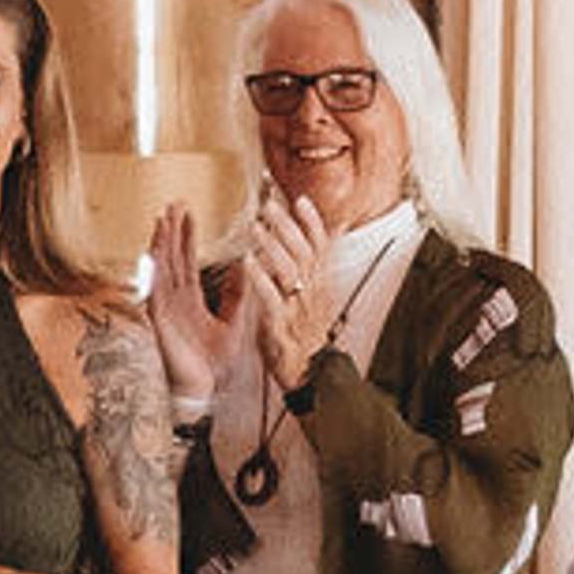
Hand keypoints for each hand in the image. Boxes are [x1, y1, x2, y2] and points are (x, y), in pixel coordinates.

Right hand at [146, 201, 224, 415]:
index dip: (187, 239)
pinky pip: (156, 285)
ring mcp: (165, 309)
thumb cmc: (216, 367)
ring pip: (162, 267)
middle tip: (173, 204)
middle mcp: (175, 302)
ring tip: (164, 215)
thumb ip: (238, 295)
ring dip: (163, 241)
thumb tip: (244, 266)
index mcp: (191, 303)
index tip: (188, 214)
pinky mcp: (160, 317)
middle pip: (172, 259)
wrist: (205, 393)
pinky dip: (156, 265)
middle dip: (172, 231)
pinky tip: (157, 246)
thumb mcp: (236, 323)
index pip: (188, 263)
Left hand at [236, 189, 337, 386]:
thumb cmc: (305, 333)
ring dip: (273, 246)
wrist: (309, 374)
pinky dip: (260, 277)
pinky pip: (272, 297)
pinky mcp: (282, 326)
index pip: (322, 246)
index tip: (300, 199)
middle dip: (287, 226)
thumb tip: (327, 237)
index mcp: (320, 284)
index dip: (313, 222)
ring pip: (291, 270)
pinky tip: (246, 261)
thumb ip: (315, 267)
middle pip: (305, 252)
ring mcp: (299, 309)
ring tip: (255, 226)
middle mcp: (313, 293)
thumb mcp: (314, 296)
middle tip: (269, 204)